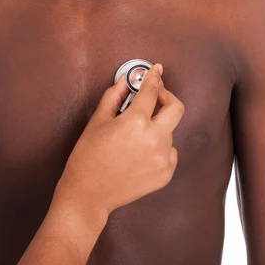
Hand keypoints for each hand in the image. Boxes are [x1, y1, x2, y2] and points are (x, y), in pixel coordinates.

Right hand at [55, 64, 183, 220]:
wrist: (89, 194)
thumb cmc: (87, 159)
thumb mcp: (96, 122)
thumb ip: (113, 98)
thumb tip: (124, 84)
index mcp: (135, 122)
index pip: (151, 91)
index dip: (153, 77)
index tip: (155, 71)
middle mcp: (154, 139)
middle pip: (176, 108)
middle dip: (167, 97)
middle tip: (156, 96)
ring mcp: (163, 158)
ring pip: (170, 132)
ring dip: (157, 126)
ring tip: (135, 135)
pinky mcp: (166, 174)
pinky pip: (170, 152)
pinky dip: (160, 147)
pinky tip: (140, 152)